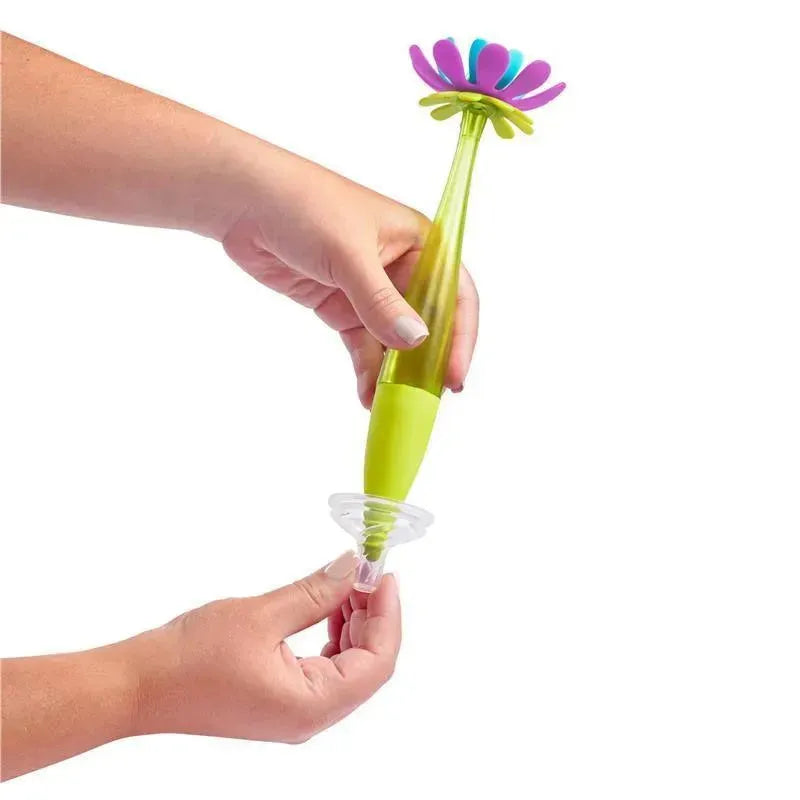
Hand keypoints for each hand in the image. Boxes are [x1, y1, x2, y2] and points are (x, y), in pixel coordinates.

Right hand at [0, 553, 398, 778]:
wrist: (140, 685)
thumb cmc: (191, 657)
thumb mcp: (263, 614)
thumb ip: (316, 591)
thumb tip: (353, 568)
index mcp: (312, 705)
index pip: (378, 662)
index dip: (388, 615)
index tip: (385, 575)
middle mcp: (310, 717)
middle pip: (367, 665)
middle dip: (372, 615)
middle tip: (366, 572)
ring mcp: (295, 712)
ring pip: (348, 666)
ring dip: (353, 623)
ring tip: (346, 584)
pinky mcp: (279, 701)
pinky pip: (324, 669)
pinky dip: (332, 635)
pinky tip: (325, 607)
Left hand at [222, 152, 477, 406]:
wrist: (242, 202)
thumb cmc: (303, 204)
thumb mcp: (348, 254)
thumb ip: (381, 301)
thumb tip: (415, 340)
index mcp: (418, 242)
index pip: (454, 294)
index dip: (460, 336)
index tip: (453, 374)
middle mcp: (401, 267)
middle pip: (428, 322)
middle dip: (428, 361)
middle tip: (429, 399)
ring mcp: (369, 289)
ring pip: (393, 340)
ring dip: (395, 373)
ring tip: (395, 406)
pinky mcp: (340, 306)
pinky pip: (363, 345)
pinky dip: (367, 371)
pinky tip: (368, 395)